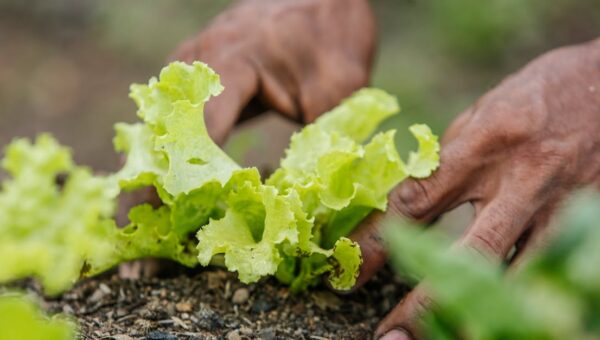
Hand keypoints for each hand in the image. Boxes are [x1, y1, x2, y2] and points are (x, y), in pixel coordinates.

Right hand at [119, 0, 374, 277]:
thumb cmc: (331, 35)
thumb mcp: (339, 88)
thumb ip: (317, 141)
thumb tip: (295, 203)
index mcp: (231, 62)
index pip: (192, 132)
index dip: (177, 187)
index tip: (169, 235)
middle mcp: (196, 65)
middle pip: (160, 138)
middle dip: (149, 200)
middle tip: (145, 261)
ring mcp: (190, 71)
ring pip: (157, 136)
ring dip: (151, 189)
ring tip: (146, 247)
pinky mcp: (196, 84)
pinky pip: (171, 129)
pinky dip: (166, 169)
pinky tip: (163, 208)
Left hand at [351, 39, 599, 338]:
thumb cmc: (542, 92)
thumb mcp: (483, 111)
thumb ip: (449, 160)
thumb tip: (412, 203)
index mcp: (484, 143)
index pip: (419, 200)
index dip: (379, 242)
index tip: (352, 271)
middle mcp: (524, 180)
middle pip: (469, 255)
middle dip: (426, 303)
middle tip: (391, 337)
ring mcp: (564, 206)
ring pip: (519, 278)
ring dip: (478, 315)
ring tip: (444, 337)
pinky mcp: (593, 219)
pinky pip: (554, 271)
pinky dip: (524, 297)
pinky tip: (502, 316)